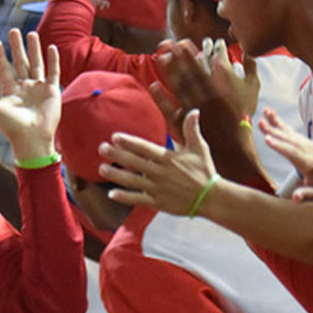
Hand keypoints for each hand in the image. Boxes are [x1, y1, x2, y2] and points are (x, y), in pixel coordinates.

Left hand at [0, 29, 59, 160]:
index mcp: (9, 91)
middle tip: (13, 31)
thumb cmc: (10, 128)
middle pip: (20, 62)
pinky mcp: (51, 91)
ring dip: (34, 48)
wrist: (31, 139)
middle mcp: (24, 88)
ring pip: (36, 63)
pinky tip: (51, 47)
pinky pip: (52, 72)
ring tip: (31, 33)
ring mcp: (38, 89)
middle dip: (16, 46)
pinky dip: (53, 60)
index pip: (3, 69)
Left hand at [98, 109, 216, 214]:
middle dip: (116, 155)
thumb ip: (192, 129)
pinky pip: (138, 199)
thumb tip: (194, 111)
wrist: (211, 198)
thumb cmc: (205, 171)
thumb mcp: (199, 148)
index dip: (129, 142)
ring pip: (132, 181)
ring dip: (116, 174)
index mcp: (168, 158)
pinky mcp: (158, 202)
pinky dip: (124, 197)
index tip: (114, 136)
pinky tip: (112, 194)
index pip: (144, 148)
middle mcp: (160, 172)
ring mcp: (157, 188)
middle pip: (134, 162)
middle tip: (101, 148)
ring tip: (102, 168)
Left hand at [155, 39, 262, 182]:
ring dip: (169, 71)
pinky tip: (153, 85)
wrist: (235, 145)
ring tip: (160, 56)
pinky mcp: (185, 123)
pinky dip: (161, 98)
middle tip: (165, 43)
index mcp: (221, 87)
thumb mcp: (252, 88)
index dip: (190, 53)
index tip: (181, 42)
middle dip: (176, 56)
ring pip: (179, 87)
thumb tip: (247, 52)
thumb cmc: (242, 115)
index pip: (202, 65)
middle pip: (188, 73)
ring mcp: (195, 109)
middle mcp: (207, 96)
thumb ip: (249, 68)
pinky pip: (171, 109)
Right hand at [260, 107, 312, 200]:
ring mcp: (305, 144)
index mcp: (309, 163)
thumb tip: (294, 198)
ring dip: (276, 122)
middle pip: (288, 139)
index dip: (280, 146)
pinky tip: (272, 117)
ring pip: (288, 132)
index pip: (292, 153)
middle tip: (260, 123)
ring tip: (265, 112)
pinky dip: (281, 123)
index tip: (268, 139)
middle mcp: (306, 150)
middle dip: (273, 131)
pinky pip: (290, 131)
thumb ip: (308, 195)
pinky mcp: (304, 141)